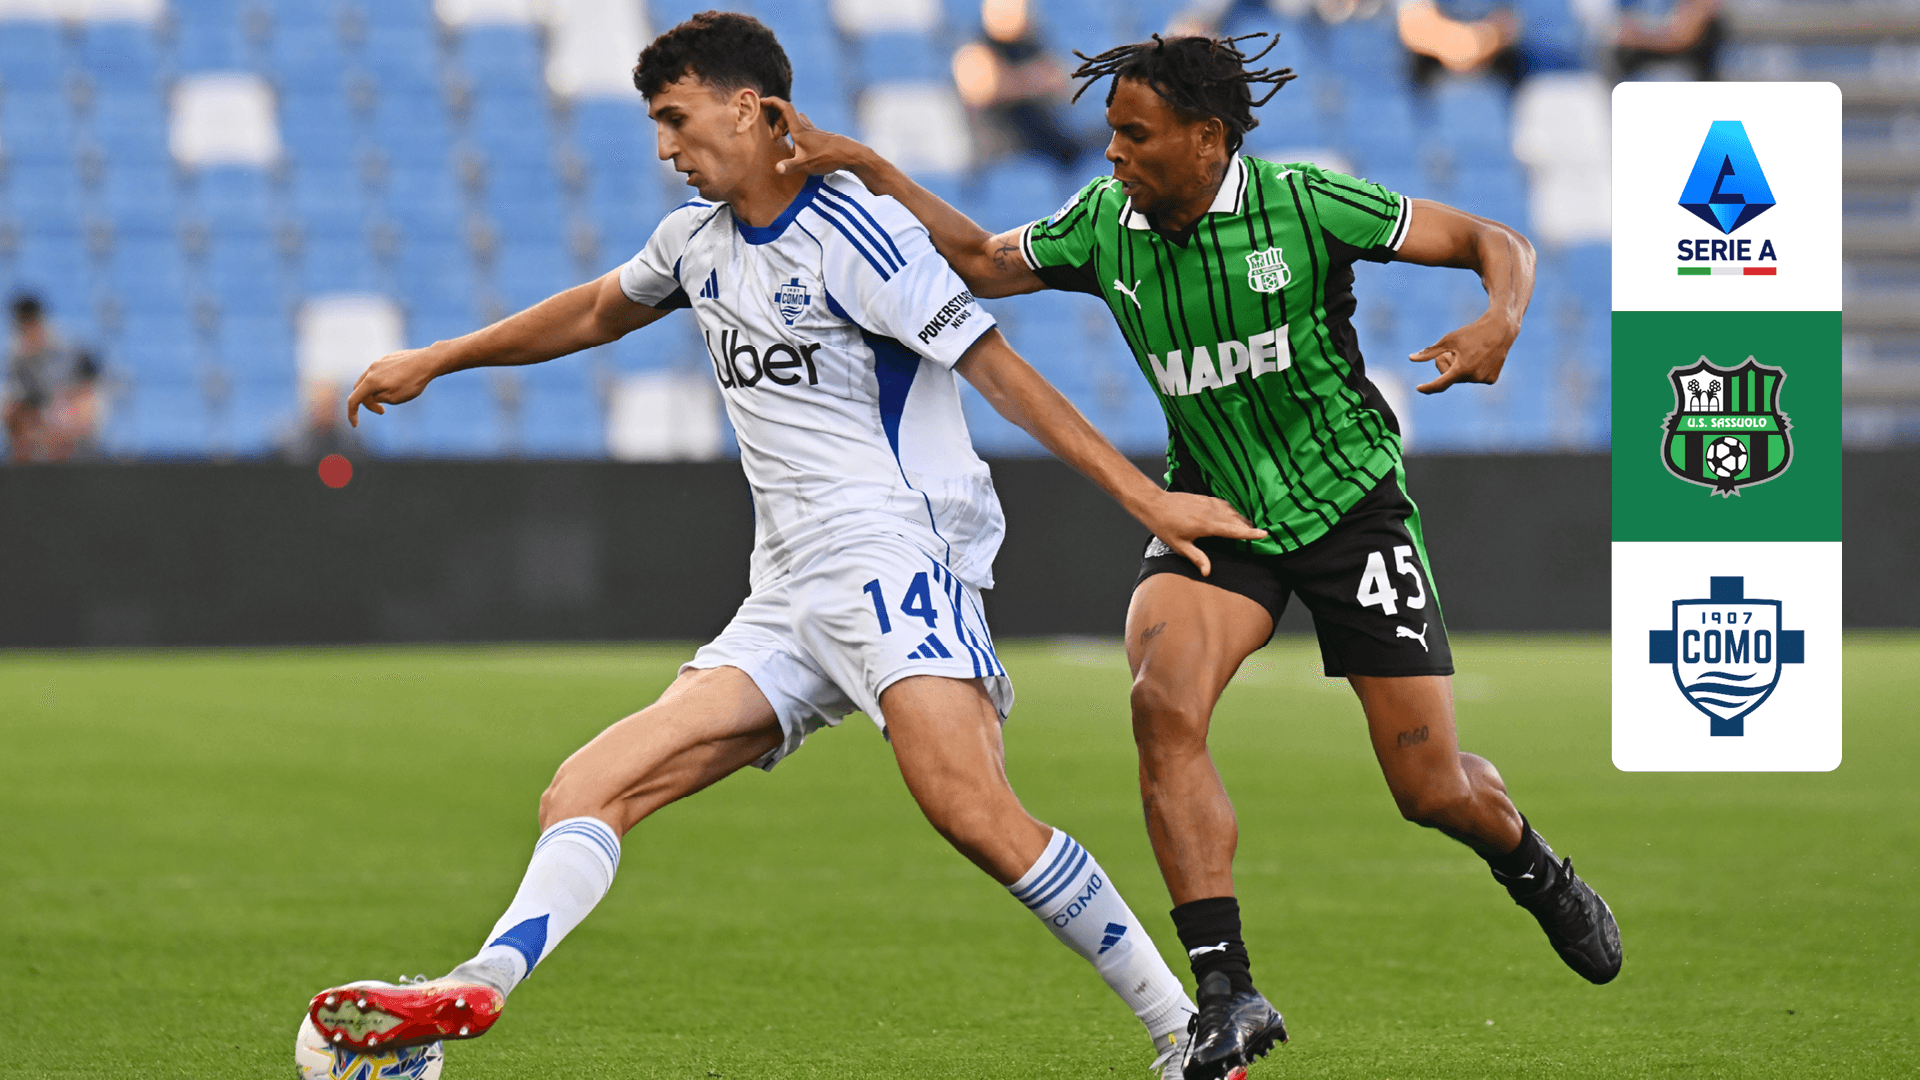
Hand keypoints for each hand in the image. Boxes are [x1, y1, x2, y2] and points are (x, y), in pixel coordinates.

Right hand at [346, 346, 443, 425]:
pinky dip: (381, 383)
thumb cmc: (413, 382)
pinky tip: (396, 385)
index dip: (352, 413)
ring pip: (368, 380)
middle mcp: (371, 369)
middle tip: (382, 411)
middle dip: (367, 402)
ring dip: (374, 392)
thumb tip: (371, 396)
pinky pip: (378, 372)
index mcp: (371, 381)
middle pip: (359, 389)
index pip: (354, 399)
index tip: (356, 425)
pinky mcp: (388, 358)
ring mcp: (379, 362)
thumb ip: (377, 399)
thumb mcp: (394, 398)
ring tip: (391, 397)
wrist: (428, 362)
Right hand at [762, 97, 871, 179]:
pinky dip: (796, 131)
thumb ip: (790, 166)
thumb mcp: (806, 164)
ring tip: (783, 139)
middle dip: (777, 121)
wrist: (851, 154)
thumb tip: (777, 169)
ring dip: (786, 125)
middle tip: (775, 137)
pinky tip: (798, 146)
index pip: (784, 108)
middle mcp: (806, 127)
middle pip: (788, 114)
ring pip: (796, 119)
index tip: (761, 100)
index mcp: (800, 130)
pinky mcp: (820, 136)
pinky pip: (804, 127)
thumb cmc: (828, 157)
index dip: (772, 101)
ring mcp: (814, 130)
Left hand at [1135, 491, 1266, 576]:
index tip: (1265, 534)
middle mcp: (1211, 512)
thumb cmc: (1165, 526)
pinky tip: (1233, 514)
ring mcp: (1209, 503)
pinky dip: (1232, 510)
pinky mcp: (1205, 498)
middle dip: (1249, 527)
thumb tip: (1208, 572)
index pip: (1235, 530)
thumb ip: (1197, 558)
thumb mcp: (1180, 546)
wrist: (1155, 504)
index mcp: (1208, 526)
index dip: (1251, 533)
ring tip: (1249, 526)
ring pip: (1232, 511)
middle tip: (1258, 534)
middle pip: (1237, 520)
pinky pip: (1225, 504)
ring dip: (1241, 518)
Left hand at [1408, 313, 1515, 393]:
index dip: (1429, 387)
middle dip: (1445, 365)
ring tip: (1464, 353)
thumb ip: (1430, 352)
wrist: (1500, 330)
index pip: (1441, 383)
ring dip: (1457, 368)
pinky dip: (1471, 370)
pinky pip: (1473, 378)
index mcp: (1462, 368)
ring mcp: (1484, 380)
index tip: (1419, 388)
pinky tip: (1477, 358)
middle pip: (1449, 377)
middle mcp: (1474, 377)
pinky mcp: (1491, 380)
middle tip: (1448, 352)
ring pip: (1461, 378)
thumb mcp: (1449, 340)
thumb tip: (1411, 358)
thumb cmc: (1472, 333)